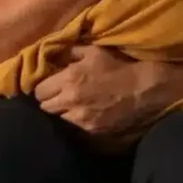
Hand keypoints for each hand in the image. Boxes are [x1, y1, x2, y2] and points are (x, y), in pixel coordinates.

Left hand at [34, 46, 178, 136]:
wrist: (144, 89)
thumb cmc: (118, 66)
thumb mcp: (93, 51)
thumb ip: (69, 52)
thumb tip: (52, 56)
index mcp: (68, 79)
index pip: (38, 90)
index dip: (43, 88)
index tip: (50, 85)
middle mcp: (70, 100)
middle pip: (44, 107)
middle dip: (49, 100)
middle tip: (58, 96)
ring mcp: (80, 118)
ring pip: (58, 118)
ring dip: (61, 112)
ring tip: (72, 106)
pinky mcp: (91, 130)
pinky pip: (74, 127)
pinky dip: (76, 121)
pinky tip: (85, 114)